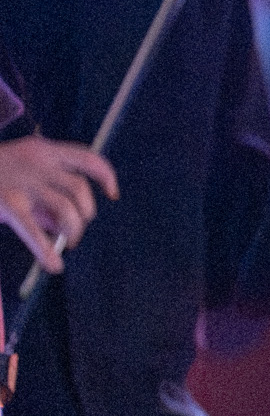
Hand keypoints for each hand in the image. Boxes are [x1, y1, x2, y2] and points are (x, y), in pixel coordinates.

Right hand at [0, 134, 118, 271]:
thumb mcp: (19, 171)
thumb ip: (42, 190)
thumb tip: (60, 223)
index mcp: (42, 150)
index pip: (86, 158)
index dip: (105, 176)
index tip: (113, 194)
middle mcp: (36, 163)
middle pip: (79, 189)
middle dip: (84, 214)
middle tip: (73, 233)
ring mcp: (23, 183)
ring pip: (66, 209)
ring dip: (72, 231)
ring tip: (63, 245)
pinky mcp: (10, 203)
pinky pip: (36, 231)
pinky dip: (47, 251)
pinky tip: (53, 266)